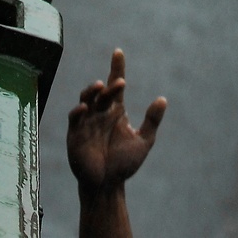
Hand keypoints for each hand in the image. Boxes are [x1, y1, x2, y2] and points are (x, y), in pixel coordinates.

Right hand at [67, 49, 166, 193]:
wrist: (107, 186)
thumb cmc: (124, 165)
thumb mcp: (143, 142)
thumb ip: (152, 121)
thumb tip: (162, 98)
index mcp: (115, 112)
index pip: (115, 85)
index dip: (116, 68)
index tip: (118, 52)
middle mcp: (100, 113)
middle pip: (104, 92)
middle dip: (111, 86)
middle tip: (120, 83)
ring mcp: (87, 122)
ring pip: (87, 98)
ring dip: (92, 91)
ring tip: (101, 87)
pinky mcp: (75, 134)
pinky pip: (75, 118)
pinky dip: (78, 111)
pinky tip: (85, 108)